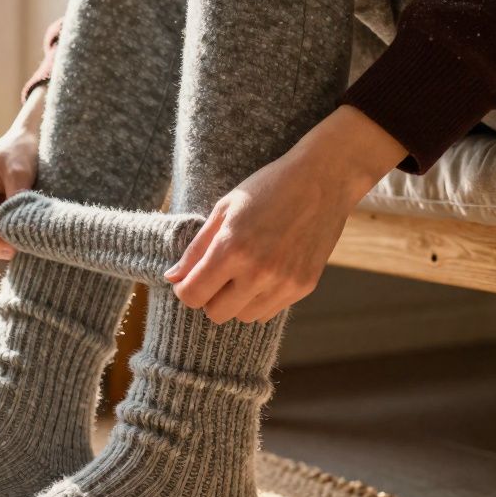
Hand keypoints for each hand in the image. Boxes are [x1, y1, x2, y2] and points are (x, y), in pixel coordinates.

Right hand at [0, 87, 45, 258]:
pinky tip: (20, 233)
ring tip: (25, 236)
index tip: (16, 247)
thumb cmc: (21, 150)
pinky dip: (3, 240)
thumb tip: (16, 230)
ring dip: (1, 244)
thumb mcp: (20, 171)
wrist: (24, 141)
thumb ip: (16, 199)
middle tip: (26, 244)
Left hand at [165, 105, 406, 323]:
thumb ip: (196, 249)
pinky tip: (264, 273)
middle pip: (215, 314)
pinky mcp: (304, 287)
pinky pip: (269, 311)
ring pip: (243, 317)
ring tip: (242, 272)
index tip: (189, 278)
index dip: (184, 290)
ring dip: (235, 301)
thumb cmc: (267, 188)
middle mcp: (258, 272)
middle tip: (216, 275)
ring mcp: (284, 283)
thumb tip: (172, 278)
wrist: (323, 179)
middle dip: (209, 297)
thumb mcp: (224, 210)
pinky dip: (259, 299)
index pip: (192, 296)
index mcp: (231, 249)